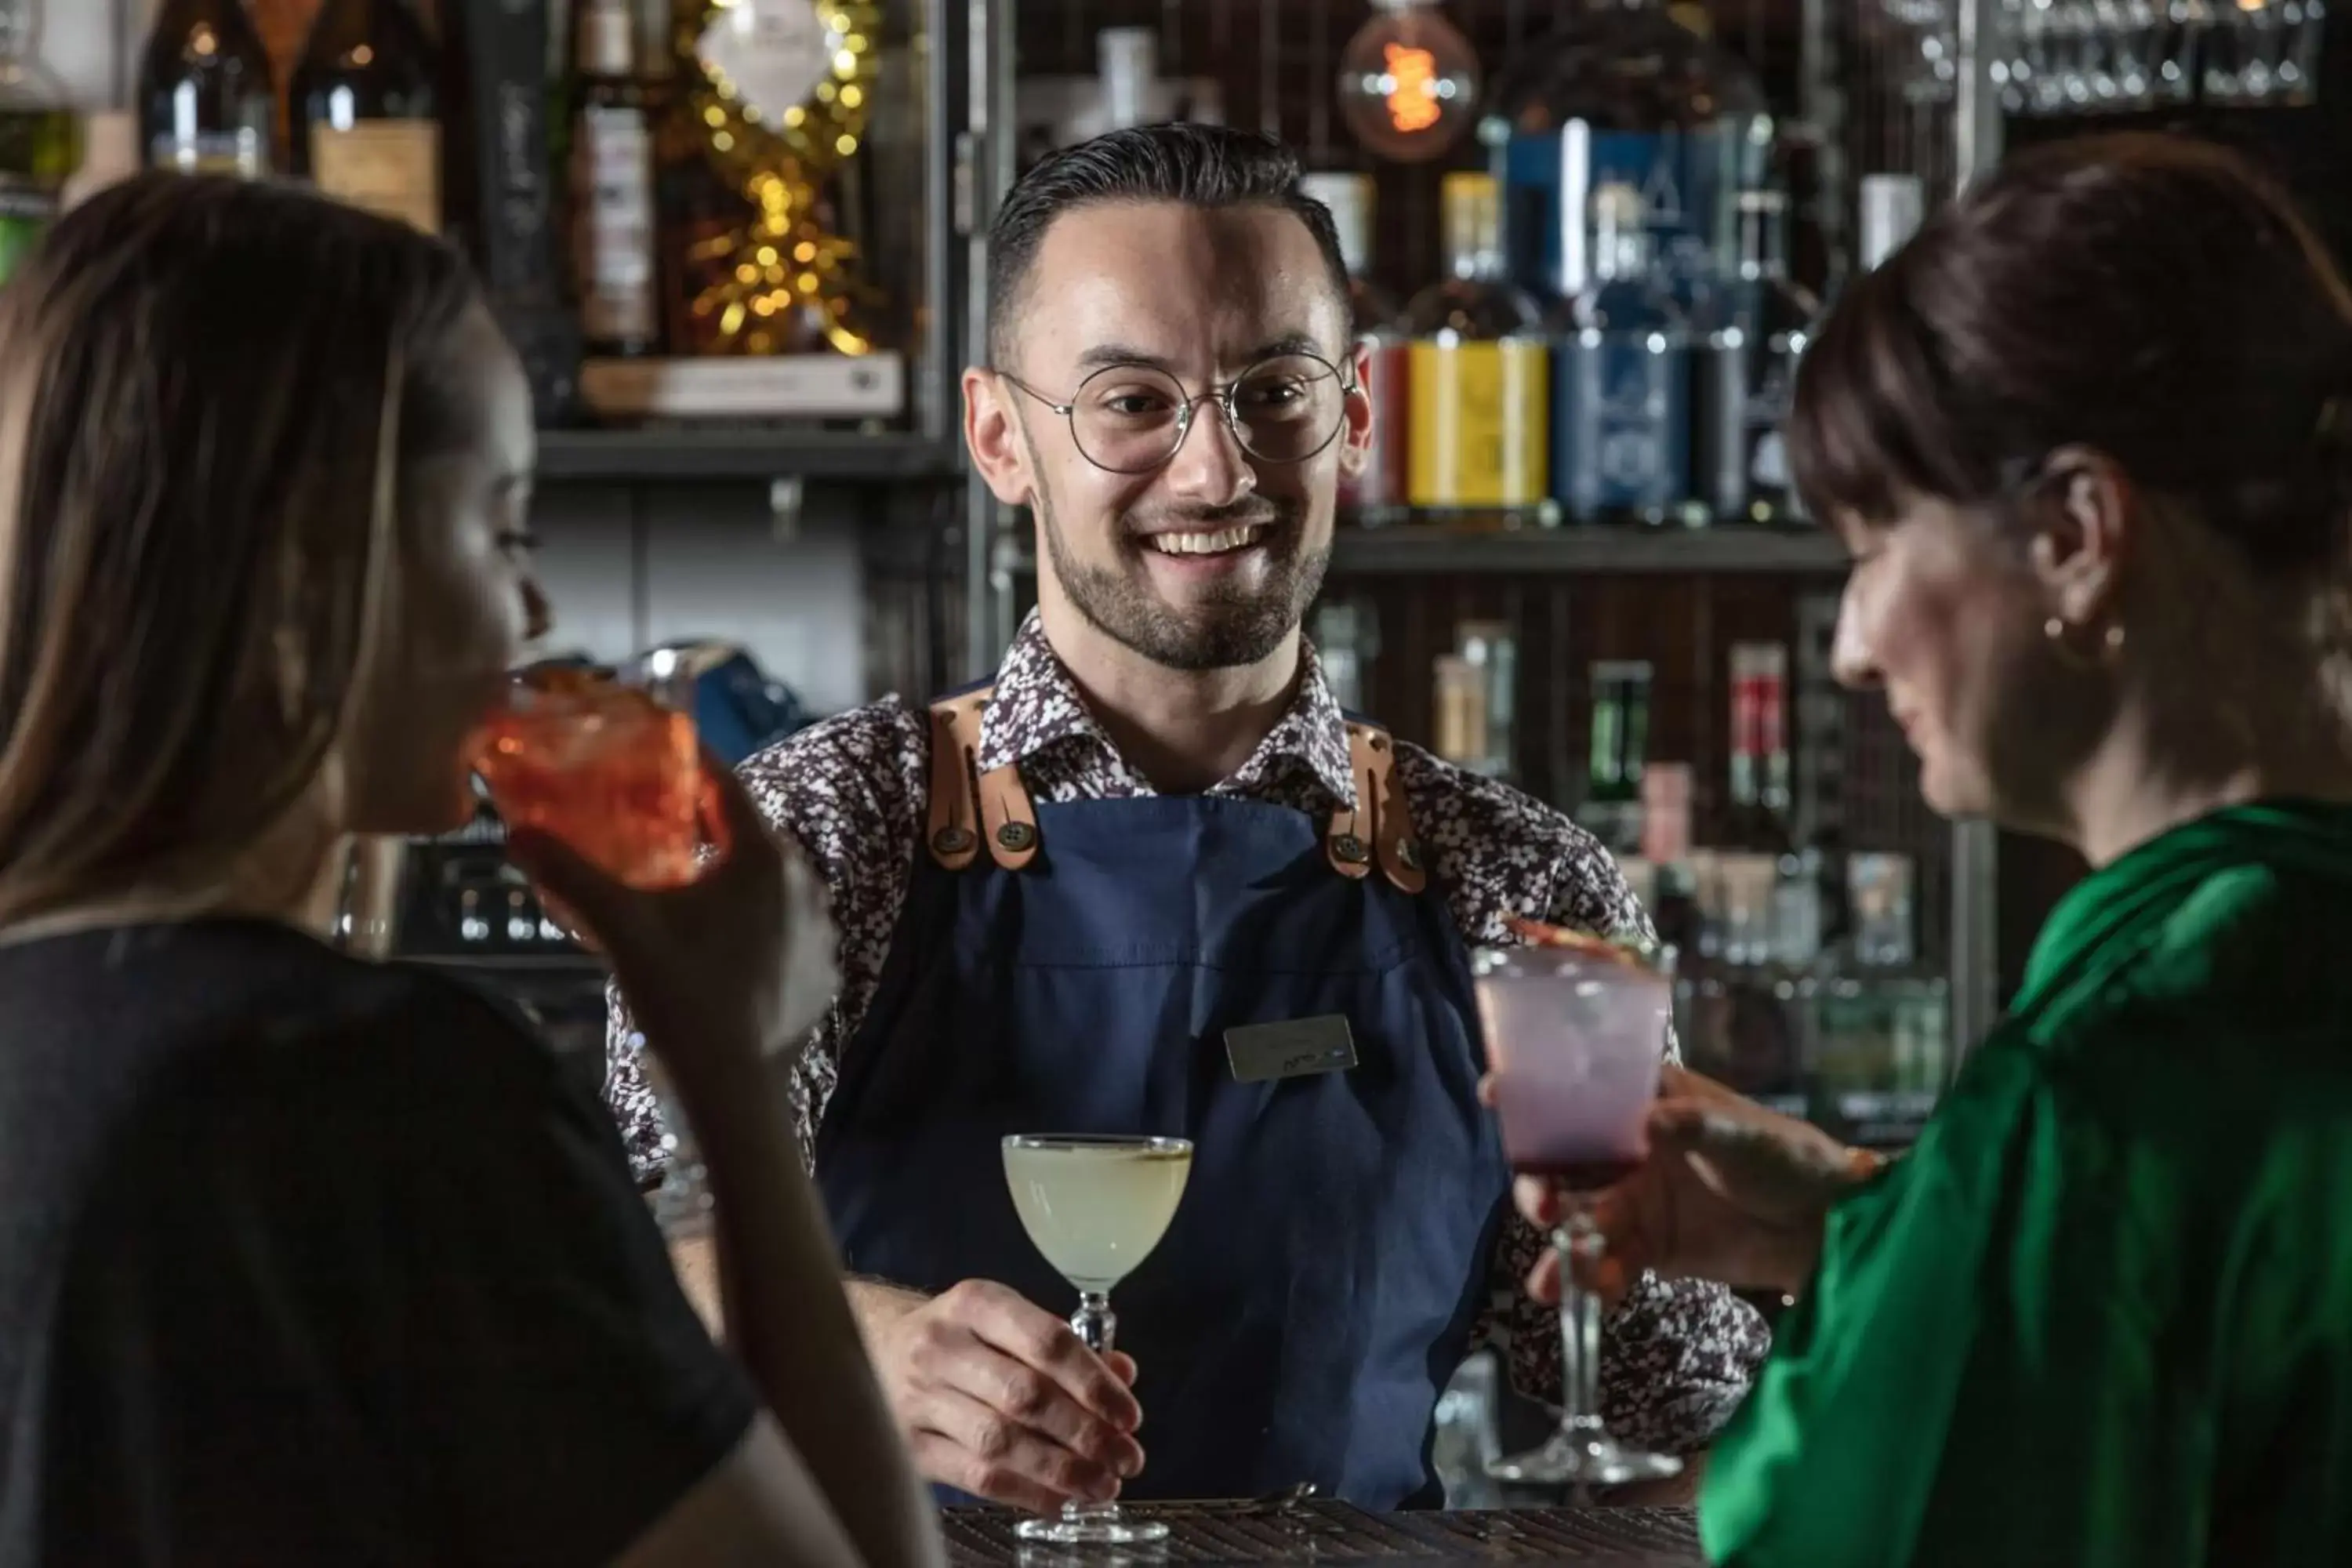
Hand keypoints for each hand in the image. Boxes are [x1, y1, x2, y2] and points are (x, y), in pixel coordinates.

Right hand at [506, 747, 836, 1080]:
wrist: (737, 1090)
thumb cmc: (684, 998)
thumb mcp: (623, 929)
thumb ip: (573, 876)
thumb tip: (518, 834)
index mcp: (765, 859)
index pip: (727, 787)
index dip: (692, 764)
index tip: (660, 747)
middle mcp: (806, 883)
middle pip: (749, 834)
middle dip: (704, 823)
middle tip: (657, 815)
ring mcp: (822, 930)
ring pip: (769, 884)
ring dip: (729, 875)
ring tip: (682, 880)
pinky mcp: (823, 970)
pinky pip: (784, 926)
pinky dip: (752, 920)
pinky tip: (717, 939)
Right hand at [863, 1279, 1145, 1514]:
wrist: (874, 1347)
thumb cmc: (960, 1336)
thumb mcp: (1005, 1320)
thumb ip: (1064, 1346)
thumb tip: (1122, 1374)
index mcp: (975, 1303)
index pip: (1046, 1341)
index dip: (1094, 1383)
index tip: (1129, 1415)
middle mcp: (942, 1347)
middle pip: (1025, 1396)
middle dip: (1086, 1433)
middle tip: (1127, 1458)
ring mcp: (919, 1399)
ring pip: (1000, 1442)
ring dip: (1061, 1470)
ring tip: (1103, 1485)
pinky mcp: (908, 1445)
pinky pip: (974, 1476)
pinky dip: (1024, 1492)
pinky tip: (1059, 1500)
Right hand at [1506, 1066, 1871, 1303]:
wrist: (1828, 1229)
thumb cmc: (1790, 1159)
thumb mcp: (1747, 1135)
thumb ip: (1699, 1127)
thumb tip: (1652, 1120)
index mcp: (1646, 1105)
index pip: (1580, 1093)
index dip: (1535, 1092)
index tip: (1498, 1094)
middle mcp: (1629, 1151)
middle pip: (1564, 1164)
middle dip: (1540, 1185)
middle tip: (1541, 1206)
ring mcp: (1636, 1202)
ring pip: (1579, 1221)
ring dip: (1558, 1248)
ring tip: (1548, 1281)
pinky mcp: (1651, 1249)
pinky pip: (1609, 1264)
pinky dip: (1595, 1280)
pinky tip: (1589, 1295)